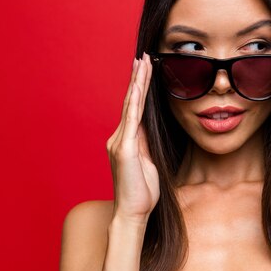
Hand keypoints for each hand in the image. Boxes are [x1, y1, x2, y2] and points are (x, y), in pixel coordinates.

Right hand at [106, 52, 158, 223]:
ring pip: (131, 106)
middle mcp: (120, 138)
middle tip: (143, 57)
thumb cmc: (143, 192)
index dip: (140, 88)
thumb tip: (150, 128)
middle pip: (131, 102)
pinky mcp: (124, 149)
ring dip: (138, 83)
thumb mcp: (149, 162)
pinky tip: (139, 87)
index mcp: (127, 141)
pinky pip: (132, 120)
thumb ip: (147, 143)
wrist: (133, 213)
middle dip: (138, 78)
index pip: (135, 108)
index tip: (145, 69)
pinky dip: (136, 101)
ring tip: (143, 63)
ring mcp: (120, 142)